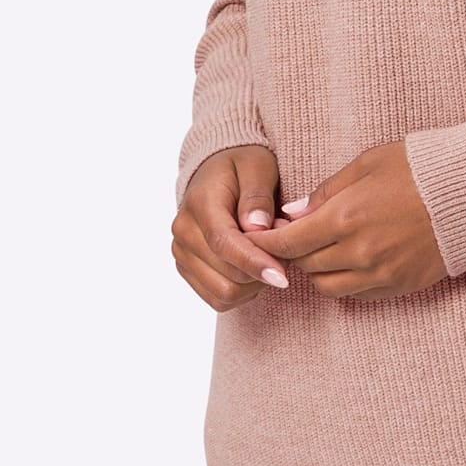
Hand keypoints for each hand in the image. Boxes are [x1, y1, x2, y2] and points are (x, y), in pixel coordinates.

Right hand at [172, 144, 297, 310]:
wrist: (218, 172)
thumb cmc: (242, 166)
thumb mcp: (257, 166)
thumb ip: (257, 195)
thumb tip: (256, 226)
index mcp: (199, 203)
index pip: (224, 243)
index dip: (254, 263)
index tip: (282, 275)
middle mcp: (183, 231)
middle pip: (226, 275)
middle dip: (262, 269)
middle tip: (283, 247)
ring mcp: (182, 253)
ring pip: (223, 293)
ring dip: (254, 282)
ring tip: (268, 254)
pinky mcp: (187, 269)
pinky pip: (219, 299)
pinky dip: (243, 291)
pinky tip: (254, 267)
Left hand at [256, 139, 447, 299]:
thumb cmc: (419, 167)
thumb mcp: (367, 163)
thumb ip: (326, 191)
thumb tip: (293, 213)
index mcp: (346, 218)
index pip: (289, 243)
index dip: (267, 242)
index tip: (256, 238)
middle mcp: (360, 253)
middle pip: (306, 266)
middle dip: (293, 252)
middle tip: (294, 235)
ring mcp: (382, 273)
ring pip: (328, 286)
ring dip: (318, 270)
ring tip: (323, 247)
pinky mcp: (401, 285)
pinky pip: (357, 294)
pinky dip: (345, 281)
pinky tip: (350, 260)